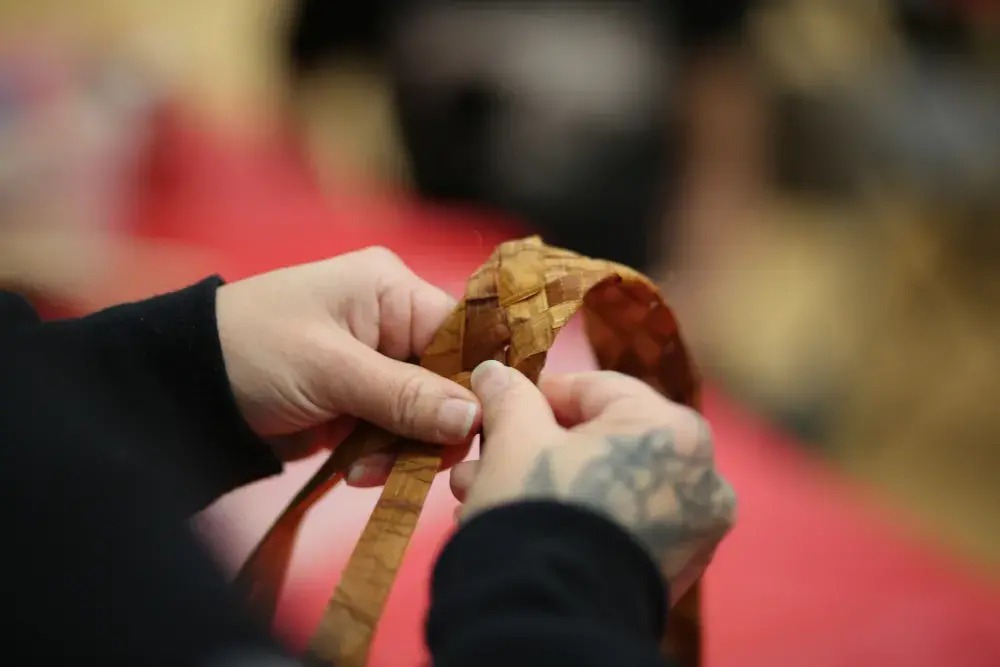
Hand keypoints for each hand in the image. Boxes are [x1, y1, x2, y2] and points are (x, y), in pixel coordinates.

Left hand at [215, 247, 481, 484]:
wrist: (183, 389)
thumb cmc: (252, 352)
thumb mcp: (329, 370)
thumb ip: (404, 395)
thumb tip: (476, 416)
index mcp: (391, 290)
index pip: (463, 333)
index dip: (476, 381)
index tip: (478, 428)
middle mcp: (393, 323)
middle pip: (449, 380)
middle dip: (433, 426)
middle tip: (415, 464)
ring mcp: (377, 366)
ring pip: (426, 414)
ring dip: (404, 449)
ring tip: (366, 471)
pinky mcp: (361, 402)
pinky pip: (396, 433)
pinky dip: (383, 457)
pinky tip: (356, 472)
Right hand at [450, 361, 735, 602]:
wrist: (550, 618)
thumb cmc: (537, 511)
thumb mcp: (513, 441)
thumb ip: (509, 397)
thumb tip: (495, 372)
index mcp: (672, 428)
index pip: (597, 389)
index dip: (540, 394)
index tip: (501, 402)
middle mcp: (701, 474)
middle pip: (603, 440)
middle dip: (535, 447)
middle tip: (484, 455)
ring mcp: (695, 527)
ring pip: (609, 484)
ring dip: (548, 482)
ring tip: (484, 493)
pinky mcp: (677, 569)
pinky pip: (621, 523)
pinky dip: (578, 517)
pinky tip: (525, 522)